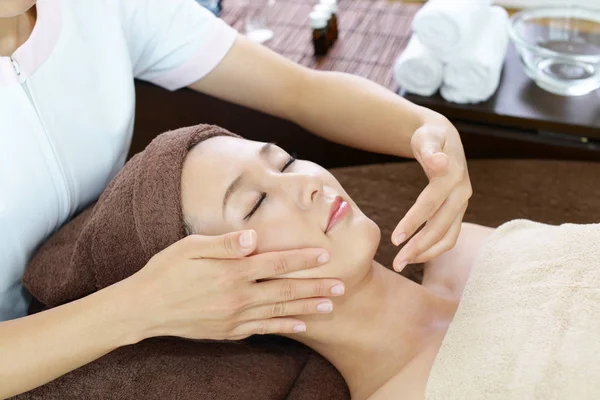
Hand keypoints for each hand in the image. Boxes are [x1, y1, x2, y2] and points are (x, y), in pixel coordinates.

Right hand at [124, 230, 343, 340]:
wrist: (143, 308)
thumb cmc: (166, 271)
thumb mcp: (191, 247)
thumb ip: (226, 244)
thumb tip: (255, 238)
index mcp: (232, 271)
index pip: (276, 263)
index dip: (302, 259)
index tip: (325, 255)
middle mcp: (238, 296)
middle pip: (285, 291)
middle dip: (316, 287)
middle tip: (341, 286)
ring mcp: (234, 317)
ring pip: (279, 313)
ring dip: (308, 309)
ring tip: (331, 306)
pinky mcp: (228, 332)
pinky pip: (263, 329)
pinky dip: (284, 328)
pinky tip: (301, 326)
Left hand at [391, 118, 471, 271]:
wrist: (444, 138)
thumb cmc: (429, 138)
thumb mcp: (427, 138)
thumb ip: (430, 150)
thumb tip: (439, 162)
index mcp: (452, 176)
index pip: (430, 204)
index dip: (413, 222)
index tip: (394, 239)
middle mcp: (462, 193)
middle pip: (440, 226)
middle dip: (418, 246)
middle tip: (396, 262)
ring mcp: (463, 204)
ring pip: (448, 236)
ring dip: (426, 253)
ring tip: (402, 263)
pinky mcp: (458, 211)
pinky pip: (449, 236)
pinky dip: (433, 249)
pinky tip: (414, 255)